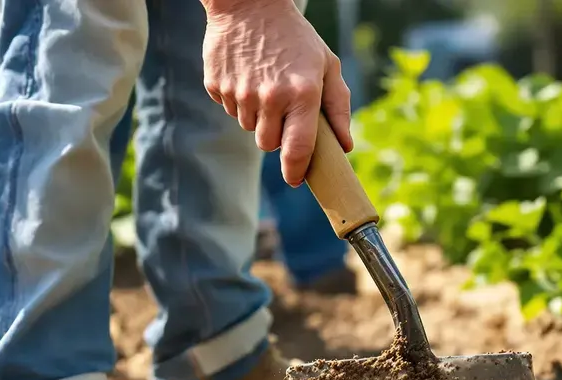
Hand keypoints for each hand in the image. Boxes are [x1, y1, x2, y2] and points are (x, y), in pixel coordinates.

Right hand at [201, 0, 352, 186]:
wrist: (249, 4)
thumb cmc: (296, 38)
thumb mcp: (328, 65)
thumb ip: (338, 107)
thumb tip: (345, 146)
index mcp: (302, 94)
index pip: (298, 150)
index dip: (296, 171)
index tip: (296, 179)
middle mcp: (270, 97)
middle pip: (269, 144)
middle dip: (277, 136)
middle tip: (284, 110)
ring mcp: (240, 92)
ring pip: (249, 128)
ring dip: (258, 117)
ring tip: (266, 86)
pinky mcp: (216, 85)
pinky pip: (229, 110)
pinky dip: (239, 101)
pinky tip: (247, 76)